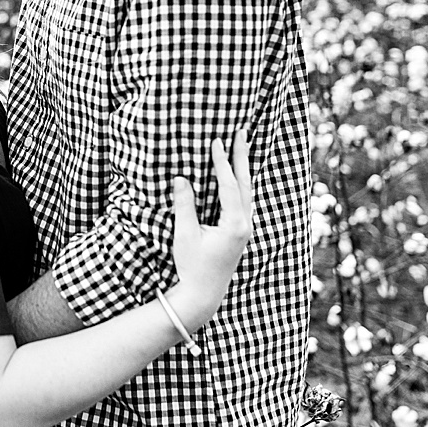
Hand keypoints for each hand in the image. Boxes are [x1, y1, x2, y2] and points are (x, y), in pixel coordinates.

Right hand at [167, 131, 253, 329]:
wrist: (203, 293)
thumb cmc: (192, 265)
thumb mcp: (185, 234)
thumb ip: (184, 205)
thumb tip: (181, 178)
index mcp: (234, 224)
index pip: (229, 186)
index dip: (221, 162)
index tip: (216, 141)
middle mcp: (244, 224)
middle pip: (245, 183)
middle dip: (241, 157)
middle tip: (241, 133)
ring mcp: (244, 228)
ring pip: (247, 191)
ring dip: (242, 168)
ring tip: (240, 148)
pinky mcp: (239, 232)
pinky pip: (243, 200)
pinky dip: (239, 183)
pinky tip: (235, 176)